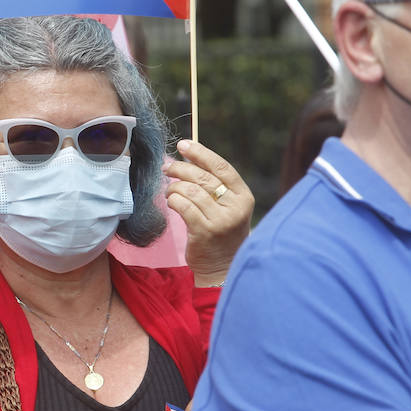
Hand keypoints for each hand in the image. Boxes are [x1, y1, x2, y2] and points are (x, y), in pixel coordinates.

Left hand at [164, 139, 252, 285]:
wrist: (222, 266)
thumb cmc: (220, 232)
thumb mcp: (225, 207)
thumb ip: (213, 185)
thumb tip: (186, 158)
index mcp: (243, 196)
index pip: (221, 167)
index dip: (201, 153)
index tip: (183, 144)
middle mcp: (235, 207)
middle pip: (203, 177)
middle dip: (180, 169)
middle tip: (166, 168)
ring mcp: (221, 220)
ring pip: (190, 191)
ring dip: (174, 187)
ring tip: (169, 191)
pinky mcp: (205, 232)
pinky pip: (183, 206)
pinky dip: (173, 200)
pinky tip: (171, 202)